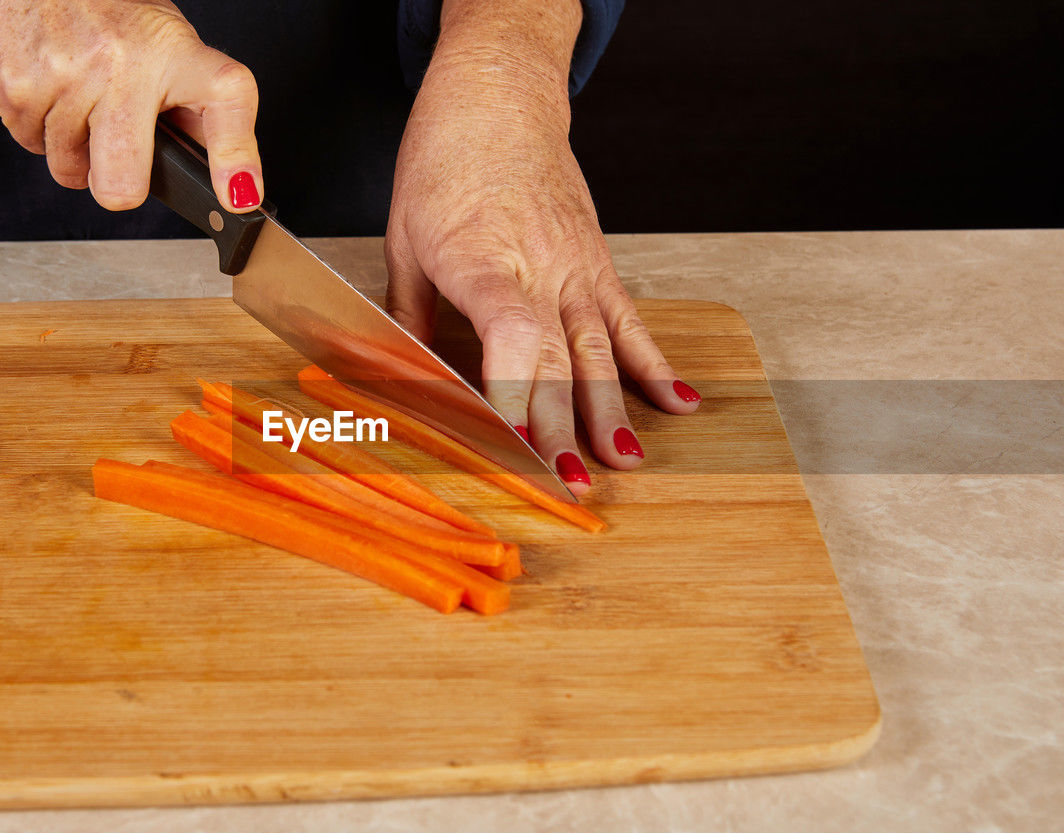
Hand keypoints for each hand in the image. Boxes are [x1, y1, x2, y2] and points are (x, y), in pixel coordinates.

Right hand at [0, 0, 262, 211]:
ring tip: (78, 95)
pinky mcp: (16, 88)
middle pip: (122, 185)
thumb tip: (225, 175)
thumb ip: (194, 108)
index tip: (237, 194)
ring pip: (70, 171)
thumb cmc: (106, 11)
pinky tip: (49, 86)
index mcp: (175, 51)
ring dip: (74, 149)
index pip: (226, 102)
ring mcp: (65, 77)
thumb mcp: (165, 44)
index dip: (234, 158)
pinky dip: (39, 127)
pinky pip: (32, 146)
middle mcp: (124, 64)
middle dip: (118, 186)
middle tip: (118, 151)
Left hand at [385, 4, 700, 493]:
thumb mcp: (404, 239)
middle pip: (561, 359)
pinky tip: (680, 403)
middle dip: (566, 427)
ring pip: (602, 350)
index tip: (520, 442)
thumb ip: (409, 317)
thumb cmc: (444, 163)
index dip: (521, 394)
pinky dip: (656, 365)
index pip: (514, 339)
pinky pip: (632, 323)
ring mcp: (577, 268)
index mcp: (484, 261)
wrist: (499, 99)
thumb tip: (404, 379)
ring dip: (614, 411)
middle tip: (573, 483)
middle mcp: (541, 269)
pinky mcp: (598, 265)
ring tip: (626, 462)